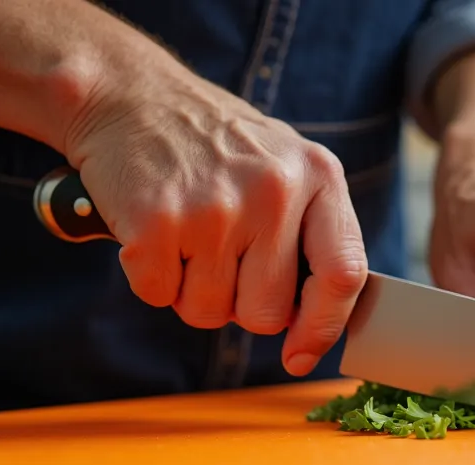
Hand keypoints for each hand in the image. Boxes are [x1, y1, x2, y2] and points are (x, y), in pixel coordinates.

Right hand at [64, 56, 367, 376]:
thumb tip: (317, 328)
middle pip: (267, 314)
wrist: (130, 97)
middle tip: (219, 256)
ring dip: (190, 290)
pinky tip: (153, 232)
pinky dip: (149, 277)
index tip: (299, 356)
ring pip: (209, 313)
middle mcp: (275, 191)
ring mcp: (216, 206)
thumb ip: (312, 236)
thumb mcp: (287, 168)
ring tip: (186, 234)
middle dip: (238, 304)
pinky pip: (158, 296)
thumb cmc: (218, 147)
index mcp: (319, 177)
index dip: (323, 329)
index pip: (343, 275)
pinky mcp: (157, 220)